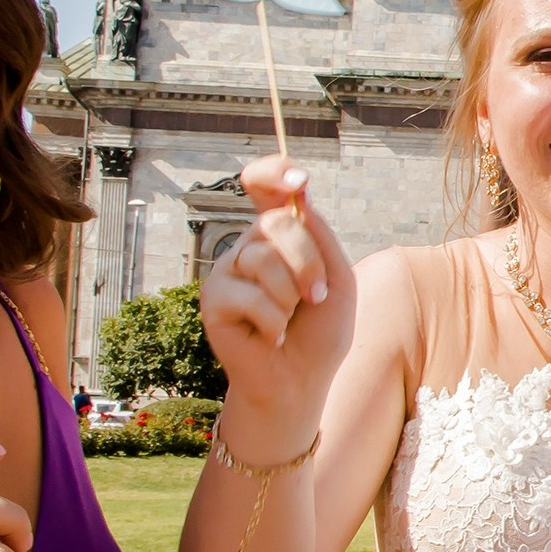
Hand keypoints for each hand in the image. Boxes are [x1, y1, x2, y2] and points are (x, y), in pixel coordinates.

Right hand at [199, 156, 355, 430]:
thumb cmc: (320, 330)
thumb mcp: (338, 279)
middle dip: (307, 261)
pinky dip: (272, 320)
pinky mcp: (213, 297)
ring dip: (291, 295)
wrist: (301, 378)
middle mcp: (249, 245)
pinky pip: (249, 295)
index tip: (298, 179)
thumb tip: (299, 198)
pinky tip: (270, 336)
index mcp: (279, 234)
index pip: (264, 185)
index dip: (274, 172)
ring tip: (289, 319)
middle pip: (276, 223)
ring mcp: (228, 269)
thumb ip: (321, 238)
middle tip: (315, 296)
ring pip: (263, 257)